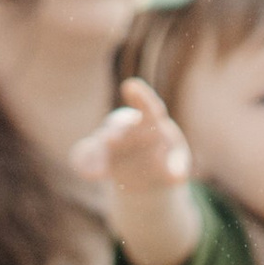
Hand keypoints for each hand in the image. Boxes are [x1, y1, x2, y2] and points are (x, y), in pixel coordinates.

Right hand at [71, 76, 192, 203]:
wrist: (149, 178)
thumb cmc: (167, 164)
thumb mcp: (177, 168)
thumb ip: (177, 169)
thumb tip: (177, 177)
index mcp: (153, 122)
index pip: (149, 108)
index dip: (140, 97)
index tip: (130, 86)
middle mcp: (129, 127)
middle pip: (123, 127)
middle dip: (116, 132)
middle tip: (110, 139)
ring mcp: (112, 141)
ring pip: (102, 142)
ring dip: (99, 153)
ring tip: (100, 171)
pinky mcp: (99, 156)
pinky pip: (86, 156)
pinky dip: (85, 164)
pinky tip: (89, 175)